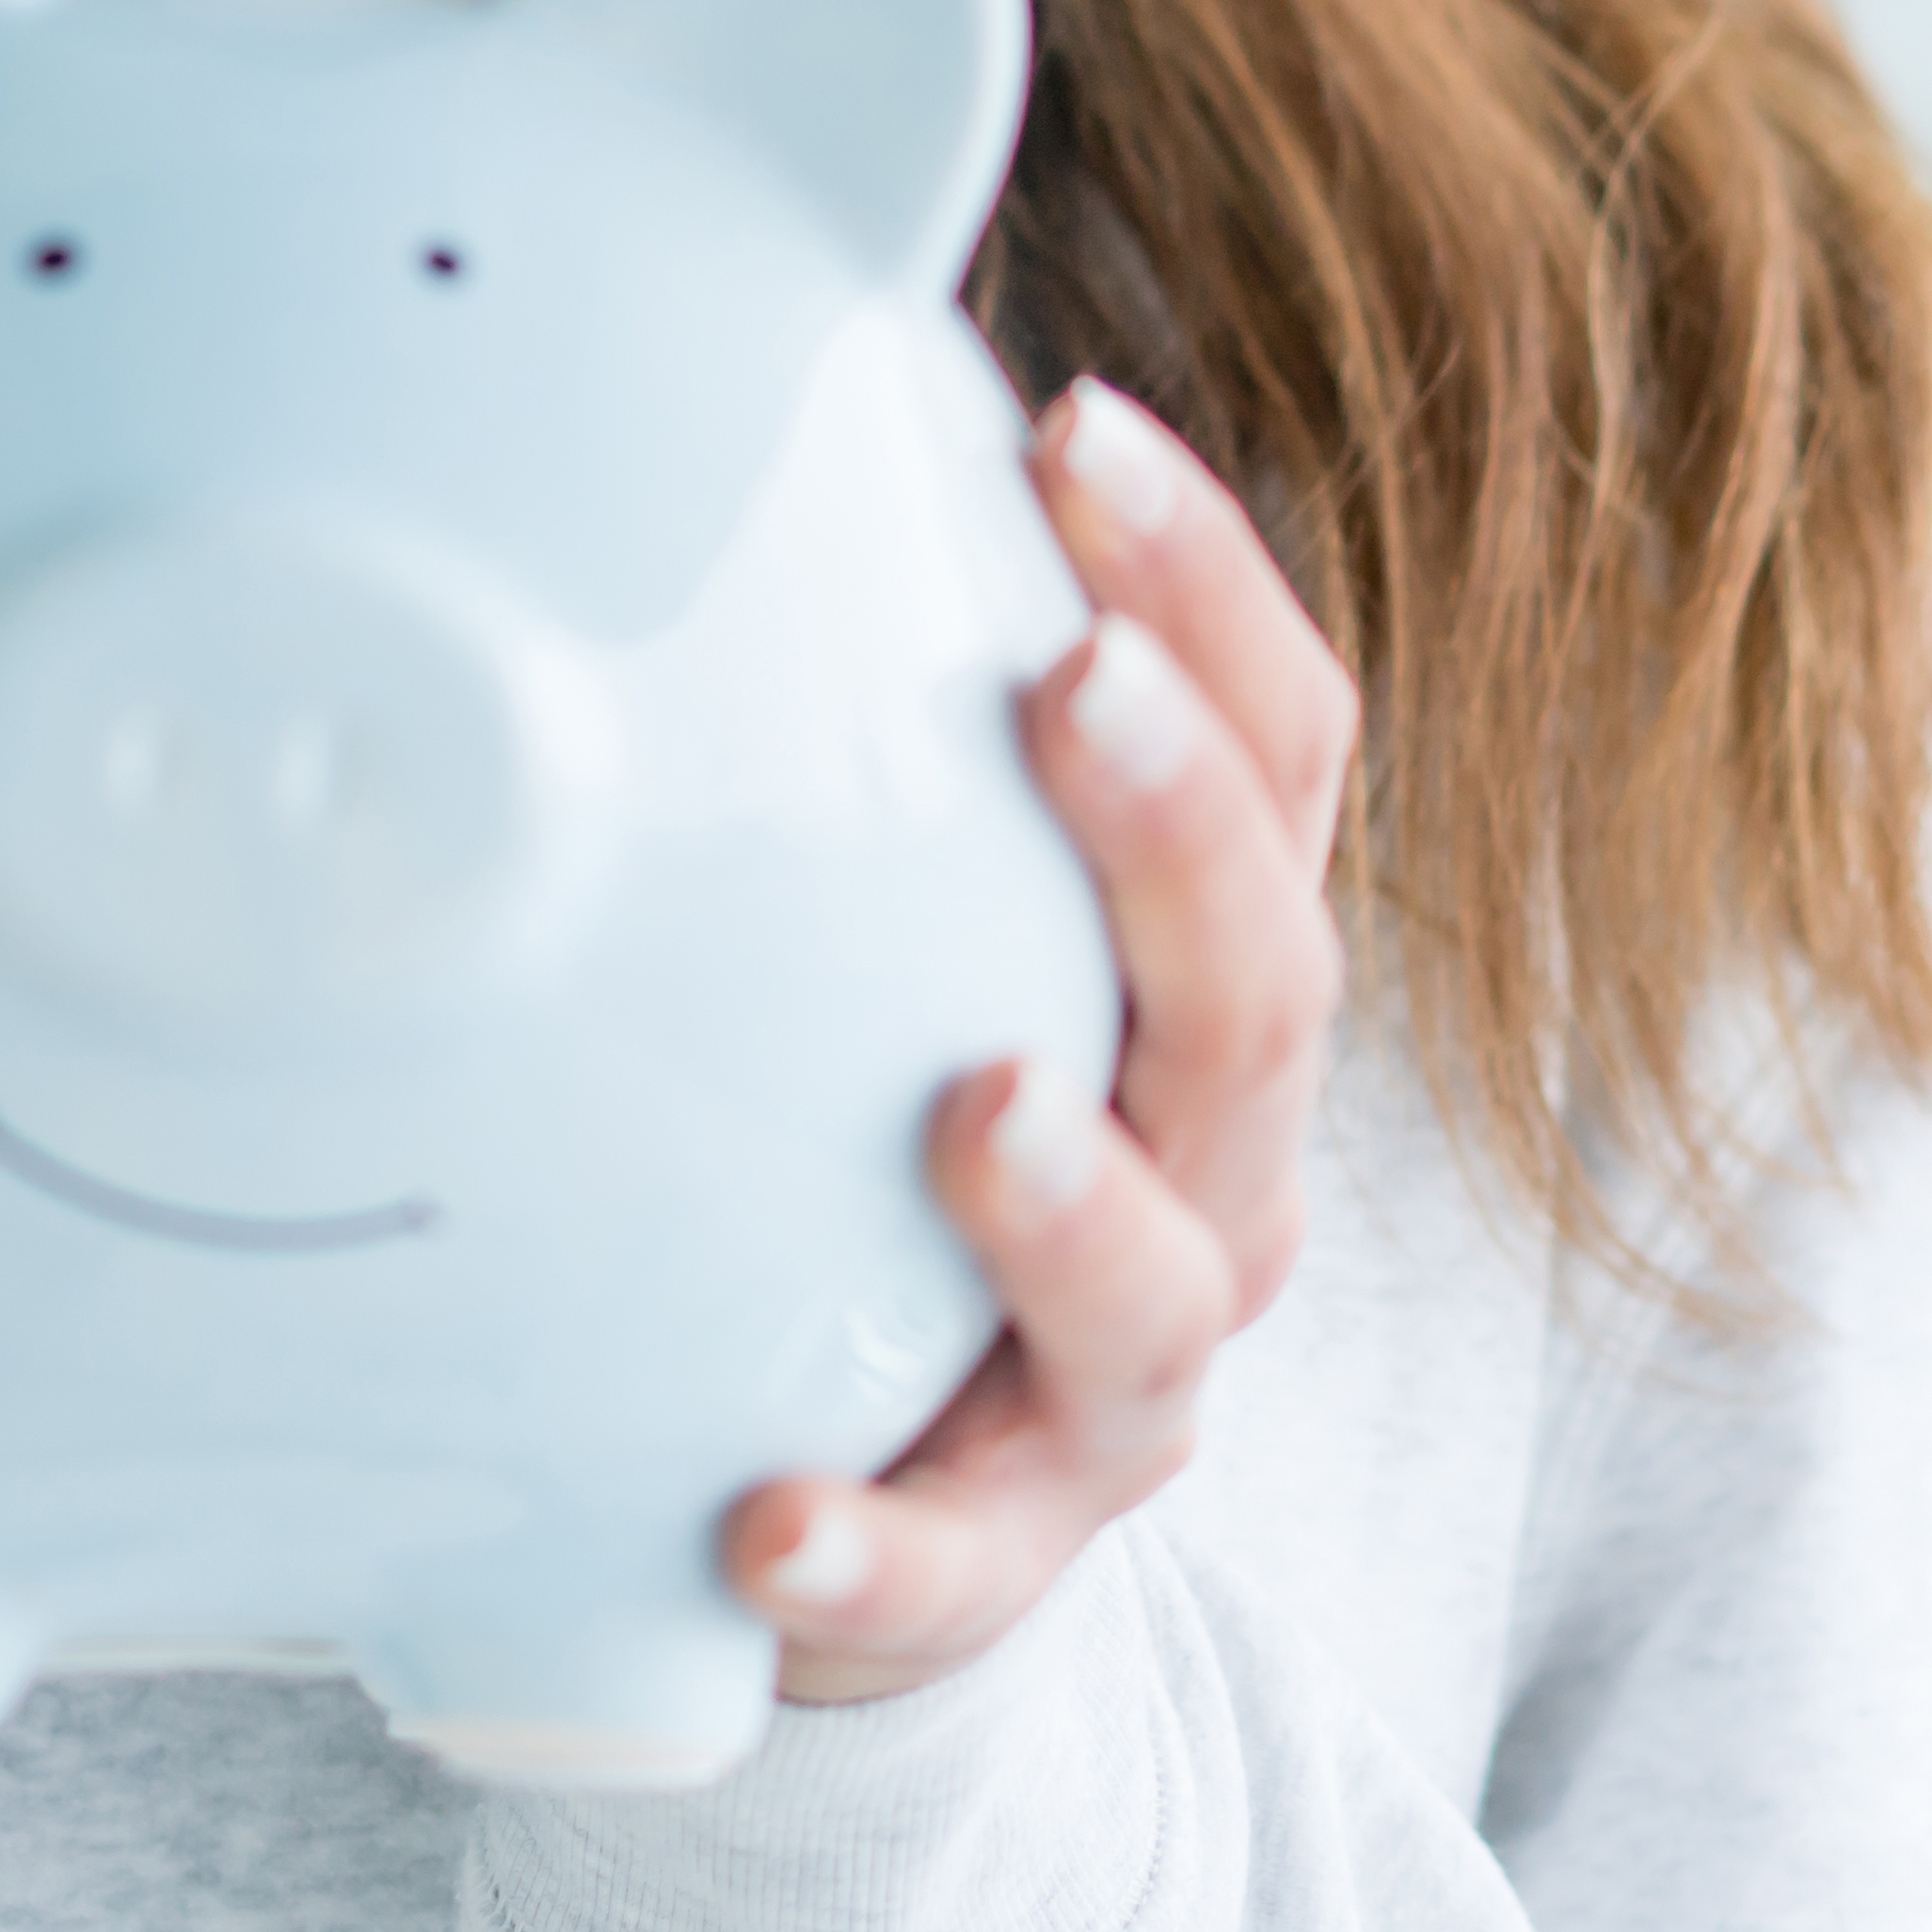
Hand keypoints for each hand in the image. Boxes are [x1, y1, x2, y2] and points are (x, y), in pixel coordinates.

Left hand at [731, 374, 1358, 1702]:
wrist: (847, 1475)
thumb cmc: (853, 1112)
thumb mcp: (871, 893)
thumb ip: (818, 685)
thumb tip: (662, 360)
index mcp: (1185, 963)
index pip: (1270, 746)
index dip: (1197, 583)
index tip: (1068, 429)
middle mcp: (1203, 1156)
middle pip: (1255, 985)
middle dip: (1174, 828)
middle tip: (1068, 684)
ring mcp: (1117, 1371)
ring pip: (1162, 1282)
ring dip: (1073, 1193)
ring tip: (980, 1105)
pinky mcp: (990, 1558)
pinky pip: (947, 1571)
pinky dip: (871, 1552)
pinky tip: (768, 1516)